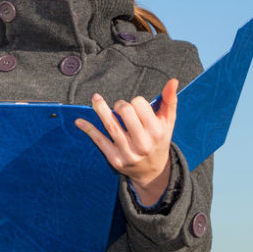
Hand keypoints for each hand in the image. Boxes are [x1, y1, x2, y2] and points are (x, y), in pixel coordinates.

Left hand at [74, 79, 178, 206]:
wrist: (153, 170)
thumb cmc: (159, 140)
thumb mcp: (168, 122)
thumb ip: (169, 101)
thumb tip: (173, 81)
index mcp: (156, 131)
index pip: (140, 105)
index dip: (136, 102)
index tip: (137, 106)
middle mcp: (142, 143)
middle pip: (125, 112)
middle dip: (121, 105)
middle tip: (121, 107)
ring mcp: (127, 152)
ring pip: (111, 125)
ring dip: (100, 109)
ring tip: (95, 99)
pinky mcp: (114, 159)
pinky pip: (99, 141)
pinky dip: (88, 129)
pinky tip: (79, 121)